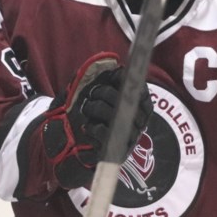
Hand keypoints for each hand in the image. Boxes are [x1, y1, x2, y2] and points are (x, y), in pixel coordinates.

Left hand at [41, 52, 151, 188]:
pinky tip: (87, 127)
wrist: (75, 147)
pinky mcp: (117, 152)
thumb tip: (114, 64)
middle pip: (122, 98)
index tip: (109, 77)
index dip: (121, 79)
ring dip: (93, 108)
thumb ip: (106, 78)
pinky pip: (104, 133)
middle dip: (101, 92)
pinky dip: (91, 127)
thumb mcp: (97, 92)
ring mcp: (130, 138)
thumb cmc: (92, 114)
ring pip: (112, 113)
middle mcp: (140, 122)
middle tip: (91, 95)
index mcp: (141, 105)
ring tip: (87, 109)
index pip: (138, 87)